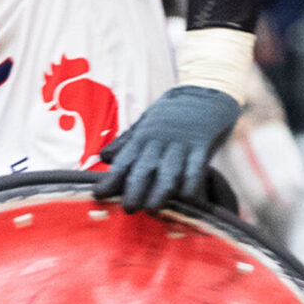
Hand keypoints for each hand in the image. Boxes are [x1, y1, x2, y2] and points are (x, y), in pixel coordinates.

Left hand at [95, 85, 240, 212]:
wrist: (205, 93)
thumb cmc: (171, 113)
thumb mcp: (145, 123)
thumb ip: (126, 142)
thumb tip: (104, 157)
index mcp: (142, 137)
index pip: (123, 161)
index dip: (110, 179)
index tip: (98, 195)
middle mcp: (159, 142)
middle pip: (143, 169)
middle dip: (134, 191)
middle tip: (129, 209)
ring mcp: (181, 145)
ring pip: (168, 173)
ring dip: (160, 194)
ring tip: (153, 211)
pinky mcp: (202, 147)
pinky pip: (195, 169)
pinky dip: (191, 186)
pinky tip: (186, 200)